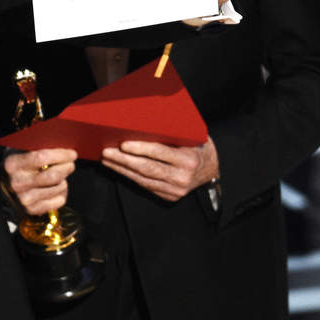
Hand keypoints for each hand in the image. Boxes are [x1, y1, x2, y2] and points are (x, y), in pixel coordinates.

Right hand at [3, 148, 76, 215]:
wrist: (9, 181)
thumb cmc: (21, 161)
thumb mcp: (24, 148)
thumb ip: (40, 144)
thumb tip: (63, 142)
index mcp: (13, 164)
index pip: (42, 158)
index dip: (61, 155)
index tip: (72, 154)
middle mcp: (17, 182)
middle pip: (52, 176)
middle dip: (67, 168)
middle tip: (70, 164)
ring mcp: (23, 198)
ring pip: (58, 188)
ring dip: (64, 180)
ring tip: (61, 175)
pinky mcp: (31, 209)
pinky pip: (58, 201)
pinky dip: (62, 193)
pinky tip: (57, 187)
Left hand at [101, 137, 218, 201]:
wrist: (213, 169)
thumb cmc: (199, 146)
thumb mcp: (192, 136)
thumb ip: (173, 133)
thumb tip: (144, 123)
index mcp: (189, 160)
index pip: (160, 154)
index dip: (141, 149)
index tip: (124, 144)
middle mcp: (182, 178)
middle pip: (147, 169)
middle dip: (124, 160)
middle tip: (107, 152)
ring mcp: (175, 190)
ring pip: (143, 179)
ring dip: (122, 170)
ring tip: (108, 160)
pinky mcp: (169, 196)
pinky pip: (146, 186)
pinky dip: (130, 177)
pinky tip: (119, 169)